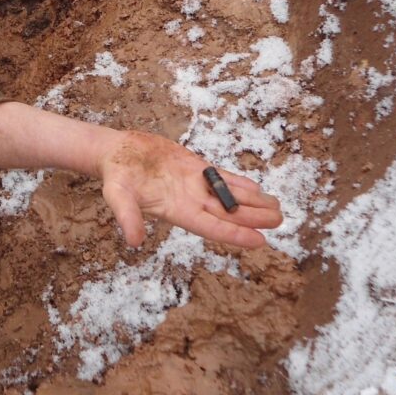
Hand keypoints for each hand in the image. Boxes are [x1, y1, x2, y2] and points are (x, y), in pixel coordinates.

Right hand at [96, 131, 283, 248]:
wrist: (116, 153)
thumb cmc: (116, 176)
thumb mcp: (116, 195)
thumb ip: (127, 216)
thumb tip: (134, 241)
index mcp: (175, 210)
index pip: (211, 226)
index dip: (235, 234)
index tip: (260, 241)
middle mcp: (189, 200)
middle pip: (227, 212)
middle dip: (253, 218)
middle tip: (279, 220)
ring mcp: (193, 184)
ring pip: (229, 195)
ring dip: (253, 202)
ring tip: (277, 208)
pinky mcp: (193, 167)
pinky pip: (220, 177)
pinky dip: (239, 183)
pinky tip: (257, 188)